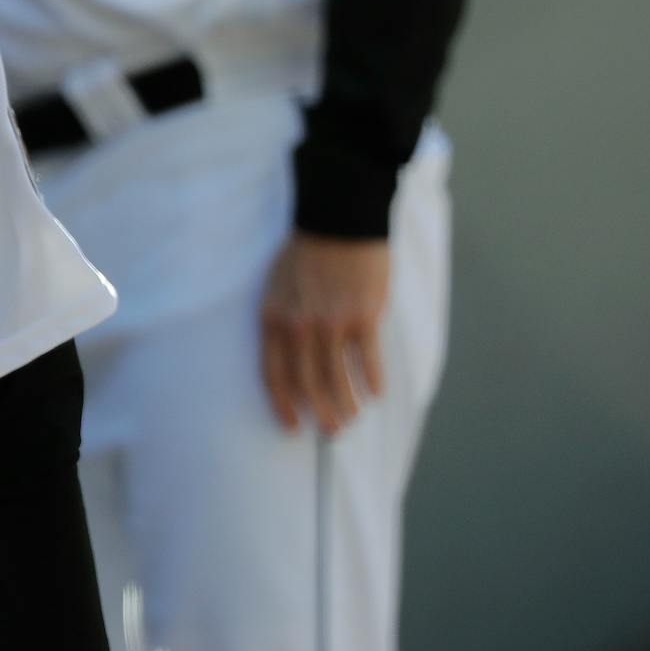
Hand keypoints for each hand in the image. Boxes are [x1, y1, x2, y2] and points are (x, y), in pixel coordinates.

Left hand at [260, 231, 389, 434]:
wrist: (338, 220)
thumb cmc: (307, 252)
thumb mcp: (276, 286)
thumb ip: (281, 320)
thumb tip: (291, 355)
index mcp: (273, 319)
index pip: (273, 375)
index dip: (283, 404)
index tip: (292, 425)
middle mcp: (298, 327)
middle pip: (307, 384)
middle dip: (320, 412)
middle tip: (333, 430)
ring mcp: (331, 324)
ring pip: (337, 380)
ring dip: (347, 404)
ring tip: (354, 416)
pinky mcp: (362, 317)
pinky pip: (368, 362)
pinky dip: (372, 382)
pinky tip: (376, 393)